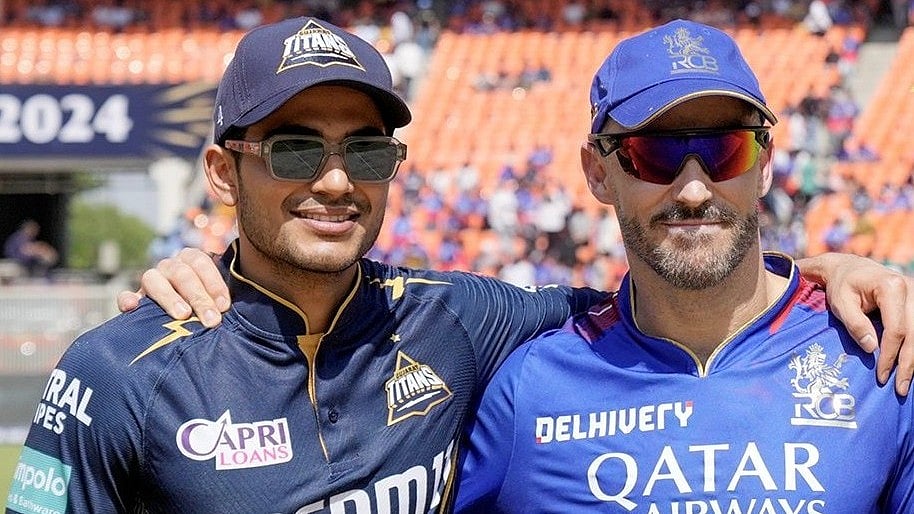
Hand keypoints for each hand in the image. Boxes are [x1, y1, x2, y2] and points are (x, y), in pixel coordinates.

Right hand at [116, 248, 229, 327]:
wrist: (187, 317)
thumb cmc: (210, 306)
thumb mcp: (218, 298)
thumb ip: (223, 299)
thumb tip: (229, 308)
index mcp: (191, 260)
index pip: (201, 262)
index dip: (214, 283)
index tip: (224, 306)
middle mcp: (170, 266)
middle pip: (182, 274)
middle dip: (199, 297)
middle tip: (212, 320)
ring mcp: (151, 281)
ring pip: (153, 279)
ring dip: (169, 297)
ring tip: (183, 315)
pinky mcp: (134, 299)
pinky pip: (126, 296)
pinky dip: (127, 300)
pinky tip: (132, 307)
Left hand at [796, 252, 912, 394]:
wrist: (848, 268)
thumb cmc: (842, 286)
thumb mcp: (840, 304)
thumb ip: (855, 324)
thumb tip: (871, 348)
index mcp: (891, 287)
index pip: (896, 329)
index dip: (890, 355)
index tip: (882, 375)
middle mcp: (910, 289)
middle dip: (908, 363)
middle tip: (899, 388)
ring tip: (905, 383)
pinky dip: (913, 347)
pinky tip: (910, 365)